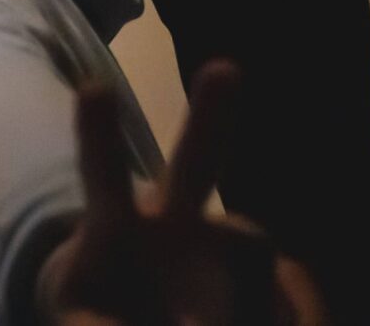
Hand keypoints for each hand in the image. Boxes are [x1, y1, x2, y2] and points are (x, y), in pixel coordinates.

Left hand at [38, 62, 326, 325]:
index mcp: (114, 227)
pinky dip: (275, 316)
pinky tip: (259, 321)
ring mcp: (219, 243)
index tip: (93, 88)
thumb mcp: (84, 318)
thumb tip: (188, 317)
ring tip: (201, 318)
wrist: (138, 308)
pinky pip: (285, 294)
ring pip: (250, 242)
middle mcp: (173, 220)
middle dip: (211, 116)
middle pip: (194, 162)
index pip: (104, 178)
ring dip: (244, 290)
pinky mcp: (262, 275)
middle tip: (224, 69)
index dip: (99, 136)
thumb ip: (100, 322)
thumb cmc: (104, 305)